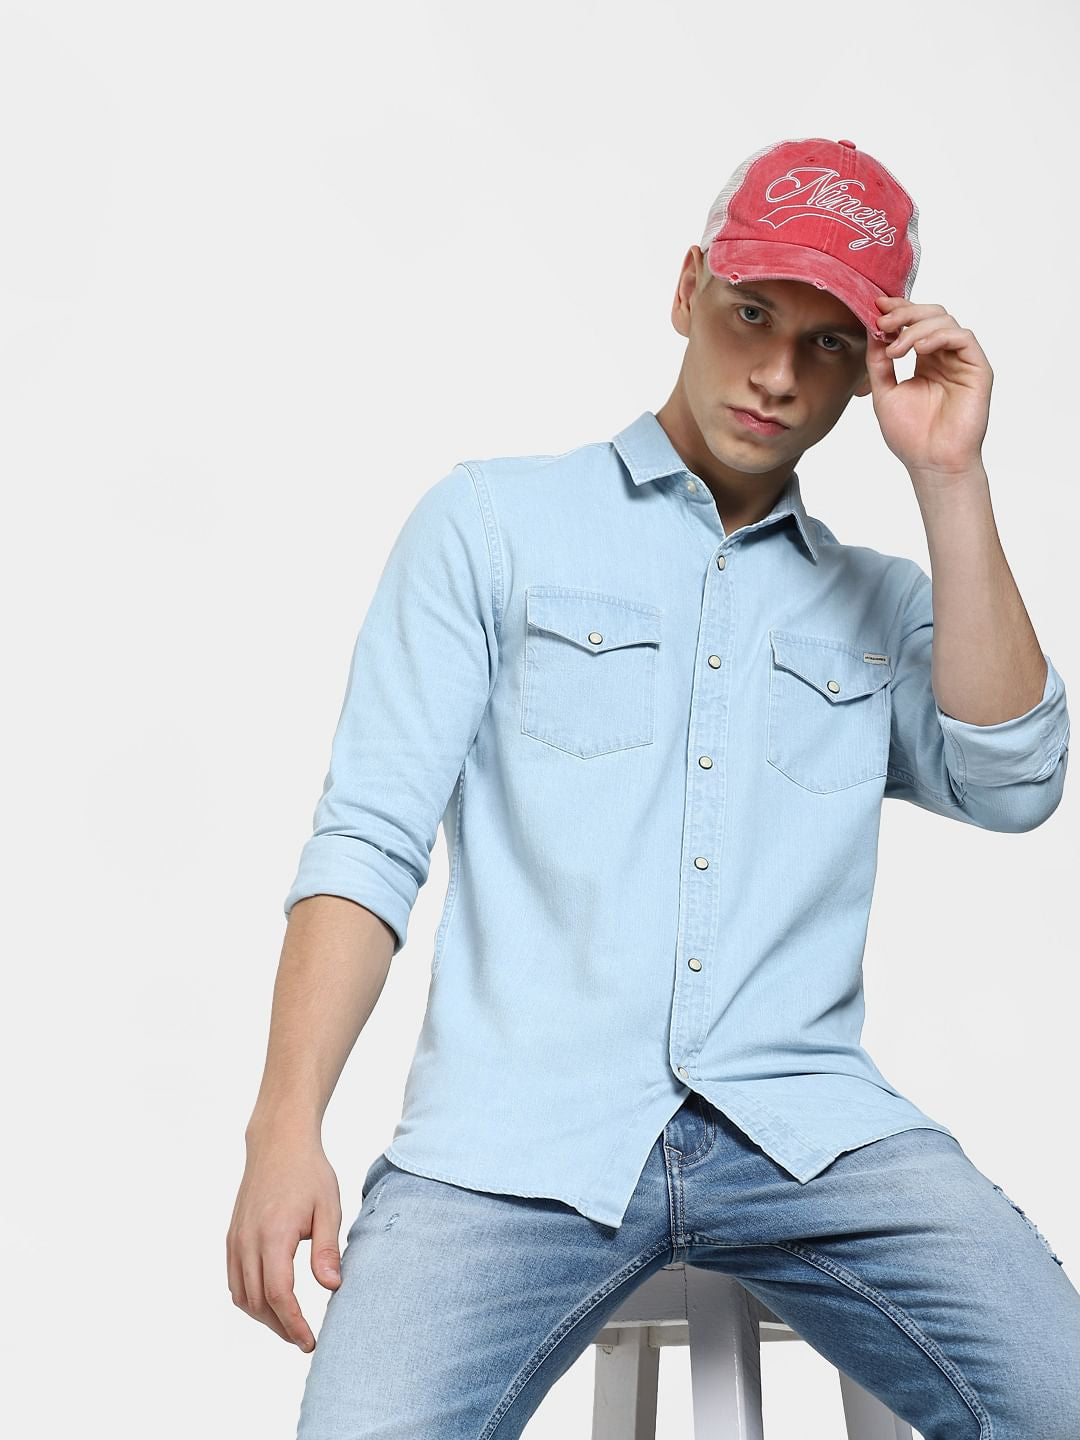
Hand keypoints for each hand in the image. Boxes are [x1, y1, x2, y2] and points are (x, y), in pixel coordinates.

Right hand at [226, 1129, 342, 1350]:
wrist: (278, 1142)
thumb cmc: (308, 1172)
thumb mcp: (328, 1207)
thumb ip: (327, 1249)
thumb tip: (332, 1287)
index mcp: (274, 1234)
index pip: (279, 1294)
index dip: (293, 1324)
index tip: (309, 1341)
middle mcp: (248, 1241)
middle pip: (258, 1302)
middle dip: (280, 1327)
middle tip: (304, 1340)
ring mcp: (236, 1239)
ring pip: (241, 1296)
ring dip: (263, 1317)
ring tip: (289, 1325)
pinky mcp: (232, 1236)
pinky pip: (235, 1280)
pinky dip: (250, 1299)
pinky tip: (270, 1302)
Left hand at [865, 296, 993, 482]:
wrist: (931, 463)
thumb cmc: (910, 435)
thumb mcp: (884, 392)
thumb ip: (878, 362)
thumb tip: (871, 331)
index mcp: (926, 360)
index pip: (914, 323)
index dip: (897, 310)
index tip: (875, 306)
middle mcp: (945, 356)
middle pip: (931, 315)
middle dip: (904, 313)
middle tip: (882, 322)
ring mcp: (962, 361)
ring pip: (945, 321)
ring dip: (916, 327)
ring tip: (895, 349)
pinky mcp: (978, 369)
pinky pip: (962, 338)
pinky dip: (939, 336)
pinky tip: (918, 349)